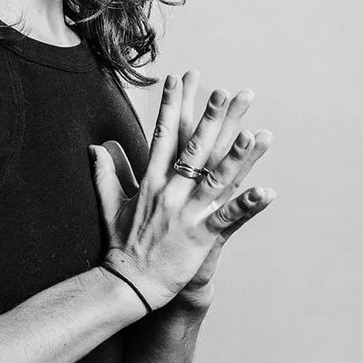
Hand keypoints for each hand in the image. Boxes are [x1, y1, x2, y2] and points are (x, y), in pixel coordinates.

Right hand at [88, 70, 274, 308]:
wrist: (127, 284)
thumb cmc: (121, 247)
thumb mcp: (110, 206)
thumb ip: (105, 174)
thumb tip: (94, 149)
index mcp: (151, 182)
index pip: (163, 134)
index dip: (173, 105)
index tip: (180, 79)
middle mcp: (170, 192)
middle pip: (194, 149)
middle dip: (211, 119)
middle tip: (226, 92)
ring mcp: (186, 213)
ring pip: (216, 179)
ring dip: (237, 156)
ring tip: (255, 134)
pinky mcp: (200, 236)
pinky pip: (228, 217)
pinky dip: (248, 205)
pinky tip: (267, 192)